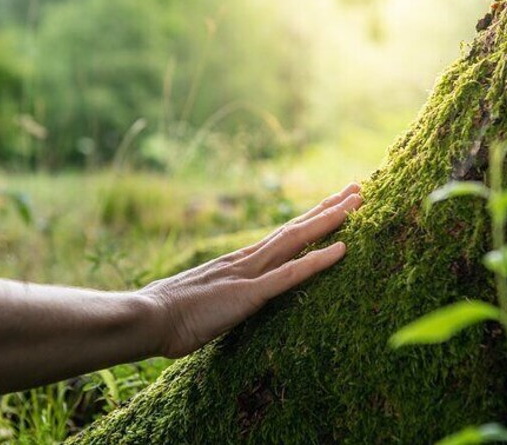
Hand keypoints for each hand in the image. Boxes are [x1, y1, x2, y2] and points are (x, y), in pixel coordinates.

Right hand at [141, 183, 362, 357]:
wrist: (148, 317)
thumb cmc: (169, 315)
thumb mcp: (203, 301)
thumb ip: (220, 295)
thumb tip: (224, 300)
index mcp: (238, 262)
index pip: (282, 236)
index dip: (309, 220)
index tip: (332, 204)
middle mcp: (247, 260)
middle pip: (295, 228)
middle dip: (328, 208)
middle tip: (357, 188)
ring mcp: (249, 274)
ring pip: (297, 240)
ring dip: (330, 221)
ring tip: (358, 203)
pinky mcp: (249, 294)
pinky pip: (290, 275)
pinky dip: (318, 260)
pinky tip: (343, 249)